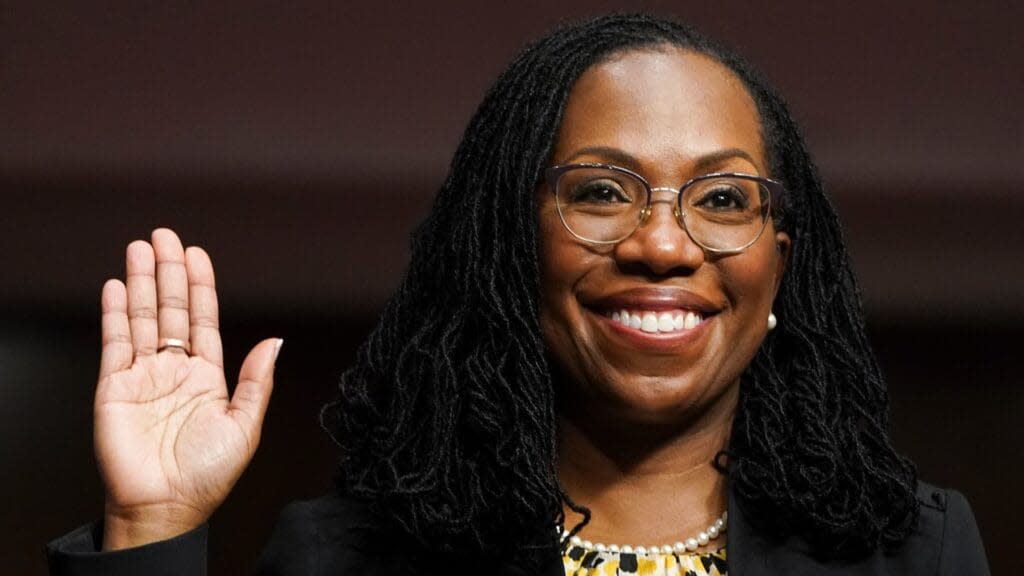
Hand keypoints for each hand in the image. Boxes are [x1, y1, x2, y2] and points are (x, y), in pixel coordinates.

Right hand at [94, 228, 280, 549]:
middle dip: (169, 272)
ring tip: (140, 248)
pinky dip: (115, 313)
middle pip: (172, 309)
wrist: (166, 507)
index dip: (201, 286)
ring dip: (141, 282)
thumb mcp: (245, 425)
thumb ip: (258, 381)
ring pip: (143, 318)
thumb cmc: (207, 475)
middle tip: (165, 235)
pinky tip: (116, 287)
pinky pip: (115, 343)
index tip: (196, 254)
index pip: (204, 319)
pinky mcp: (114, 388)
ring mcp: (143, 376)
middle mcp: (175, 370)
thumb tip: (276, 339)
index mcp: (207, 376)